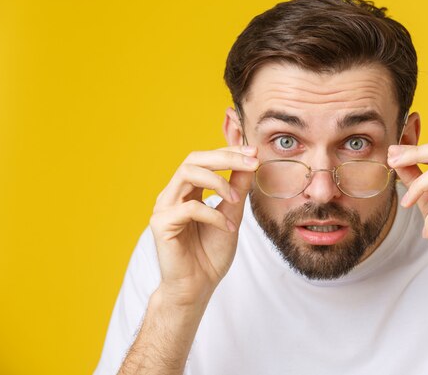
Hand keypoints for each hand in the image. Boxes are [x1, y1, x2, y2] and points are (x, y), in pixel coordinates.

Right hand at [149, 146, 257, 307]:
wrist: (197, 287)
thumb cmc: (211, 254)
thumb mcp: (232, 214)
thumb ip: (237, 189)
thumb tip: (251, 162)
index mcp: (187, 191)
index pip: (205, 159)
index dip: (228, 152)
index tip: (253, 153)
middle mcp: (172, 195)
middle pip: (193, 159)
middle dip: (225, 157)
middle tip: (250, 162)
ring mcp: (164, 208)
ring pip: (187, 174)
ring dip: (218, 181)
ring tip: (235, 199)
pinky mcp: (161, 224)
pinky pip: (189, 208)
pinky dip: (213, 215)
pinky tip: (227, 228)